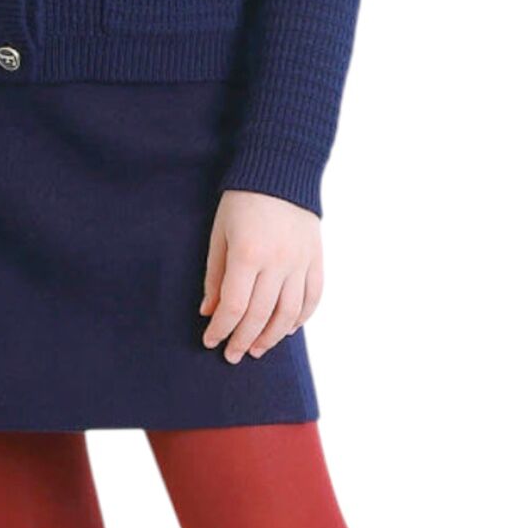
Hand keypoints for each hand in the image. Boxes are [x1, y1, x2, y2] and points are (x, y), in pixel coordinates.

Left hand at [200, 190, 322, 362]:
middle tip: (232, 355)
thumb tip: (210, 313)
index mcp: (247, 254)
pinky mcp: (316, 260)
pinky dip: (300, 319)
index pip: (234, 306)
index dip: (221, 330)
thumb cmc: (242, 202)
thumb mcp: (219, 234)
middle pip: (259, 315)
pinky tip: (286, 330)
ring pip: (288, 314)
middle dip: (243, 340)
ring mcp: (300, 262)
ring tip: (257, 349)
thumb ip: (215, 276)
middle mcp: (277, 262)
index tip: (210, 341)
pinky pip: (312, 298)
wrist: (281, 172)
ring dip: (271, 337)